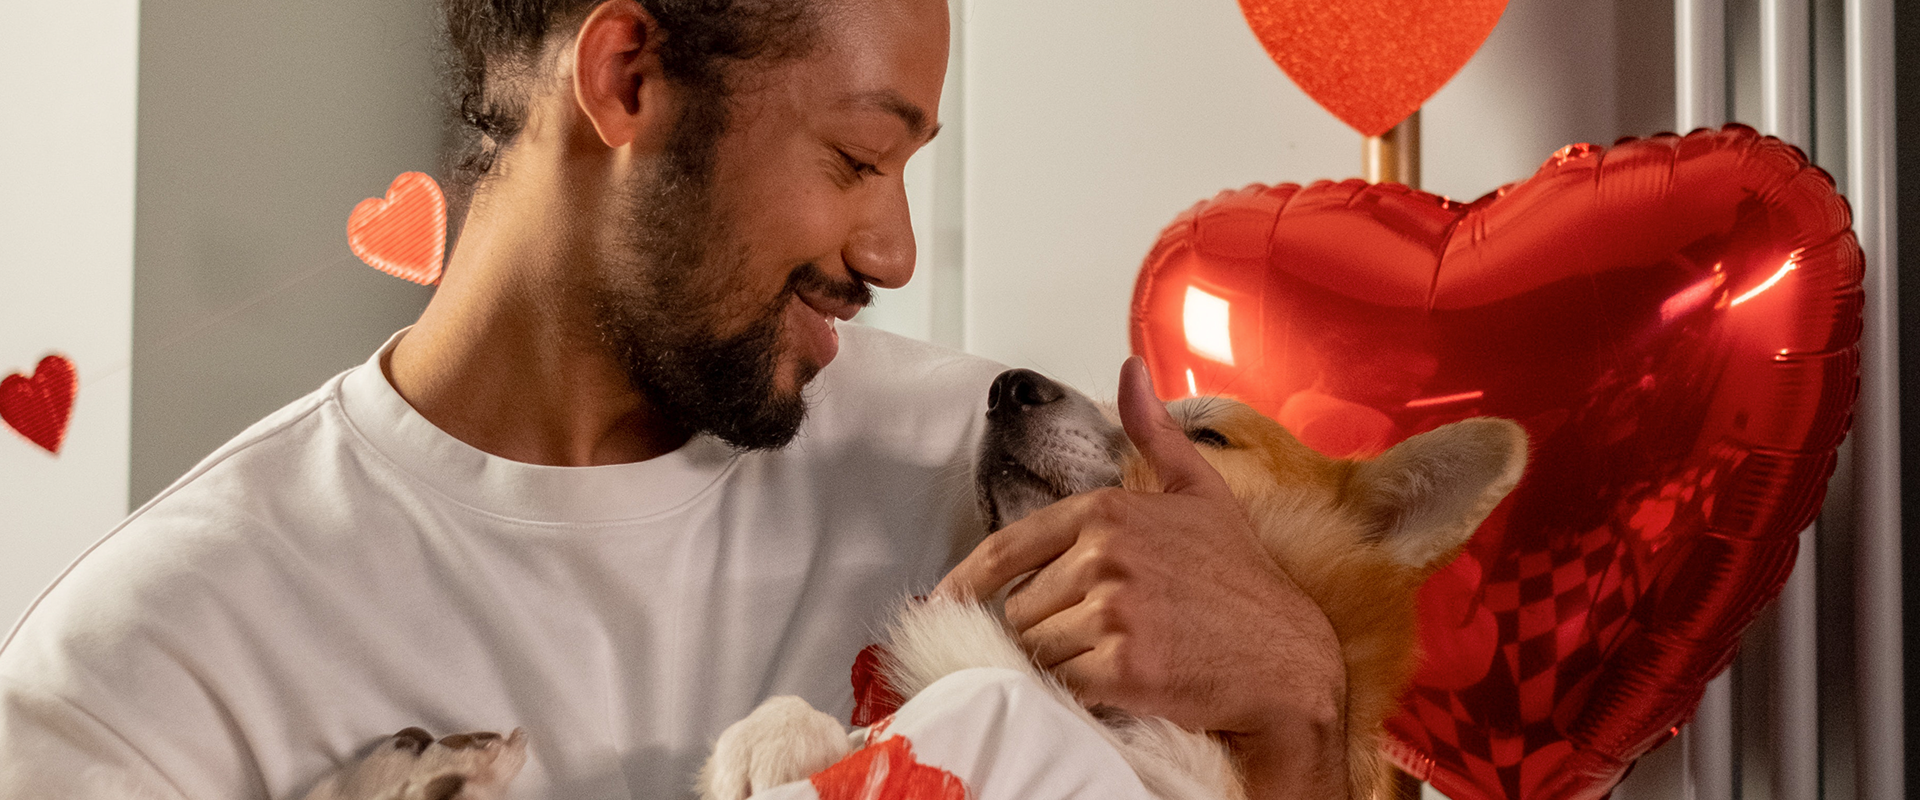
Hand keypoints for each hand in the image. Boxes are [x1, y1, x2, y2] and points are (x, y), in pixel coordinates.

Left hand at [937, 358, 1348, 798]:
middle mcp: (1104, 554)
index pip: (1005, 549)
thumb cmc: (1243, 582)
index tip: (944, 605)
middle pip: (1018, 608)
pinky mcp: (1123, 667)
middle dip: (1040, 629)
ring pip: (1035, 649)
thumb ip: (1155, 433)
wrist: (1289, 661)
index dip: (966, 584)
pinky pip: (1061, 686)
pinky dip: (1074, 696)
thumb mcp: (1201, 493)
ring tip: (1105, 664)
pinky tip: (1111, 690)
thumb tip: (1130, 369)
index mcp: (1107, 511)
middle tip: (1089, 641)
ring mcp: (1113, 610)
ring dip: (1056, 665)